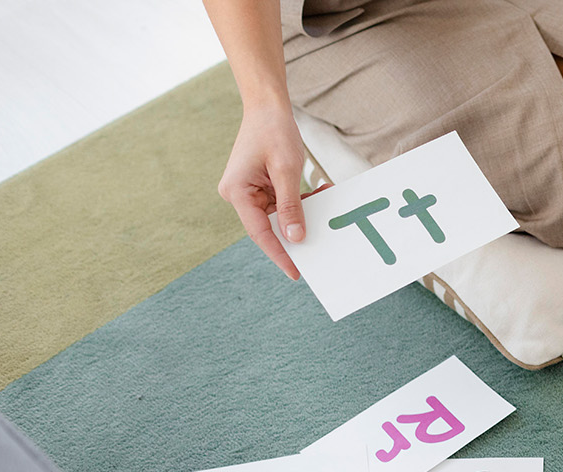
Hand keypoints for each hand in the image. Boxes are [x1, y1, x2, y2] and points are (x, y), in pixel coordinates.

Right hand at [217, 104, 307, 278]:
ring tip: (325, 200)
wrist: (267, 106)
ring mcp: (249, 192)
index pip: (260, 233)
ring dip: (304, 212)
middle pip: (269, 227)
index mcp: (237, 192)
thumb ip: (291, 206)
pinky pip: (283, 203)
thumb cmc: (273, 131)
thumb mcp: (286, 170)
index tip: (296, 272)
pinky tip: (321, 191)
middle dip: (296, 232)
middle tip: (322, 246)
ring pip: (279, 216)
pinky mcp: (260, 187)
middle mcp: (239, 195)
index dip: (280, 254)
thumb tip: (296, 238)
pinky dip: (302, 201)